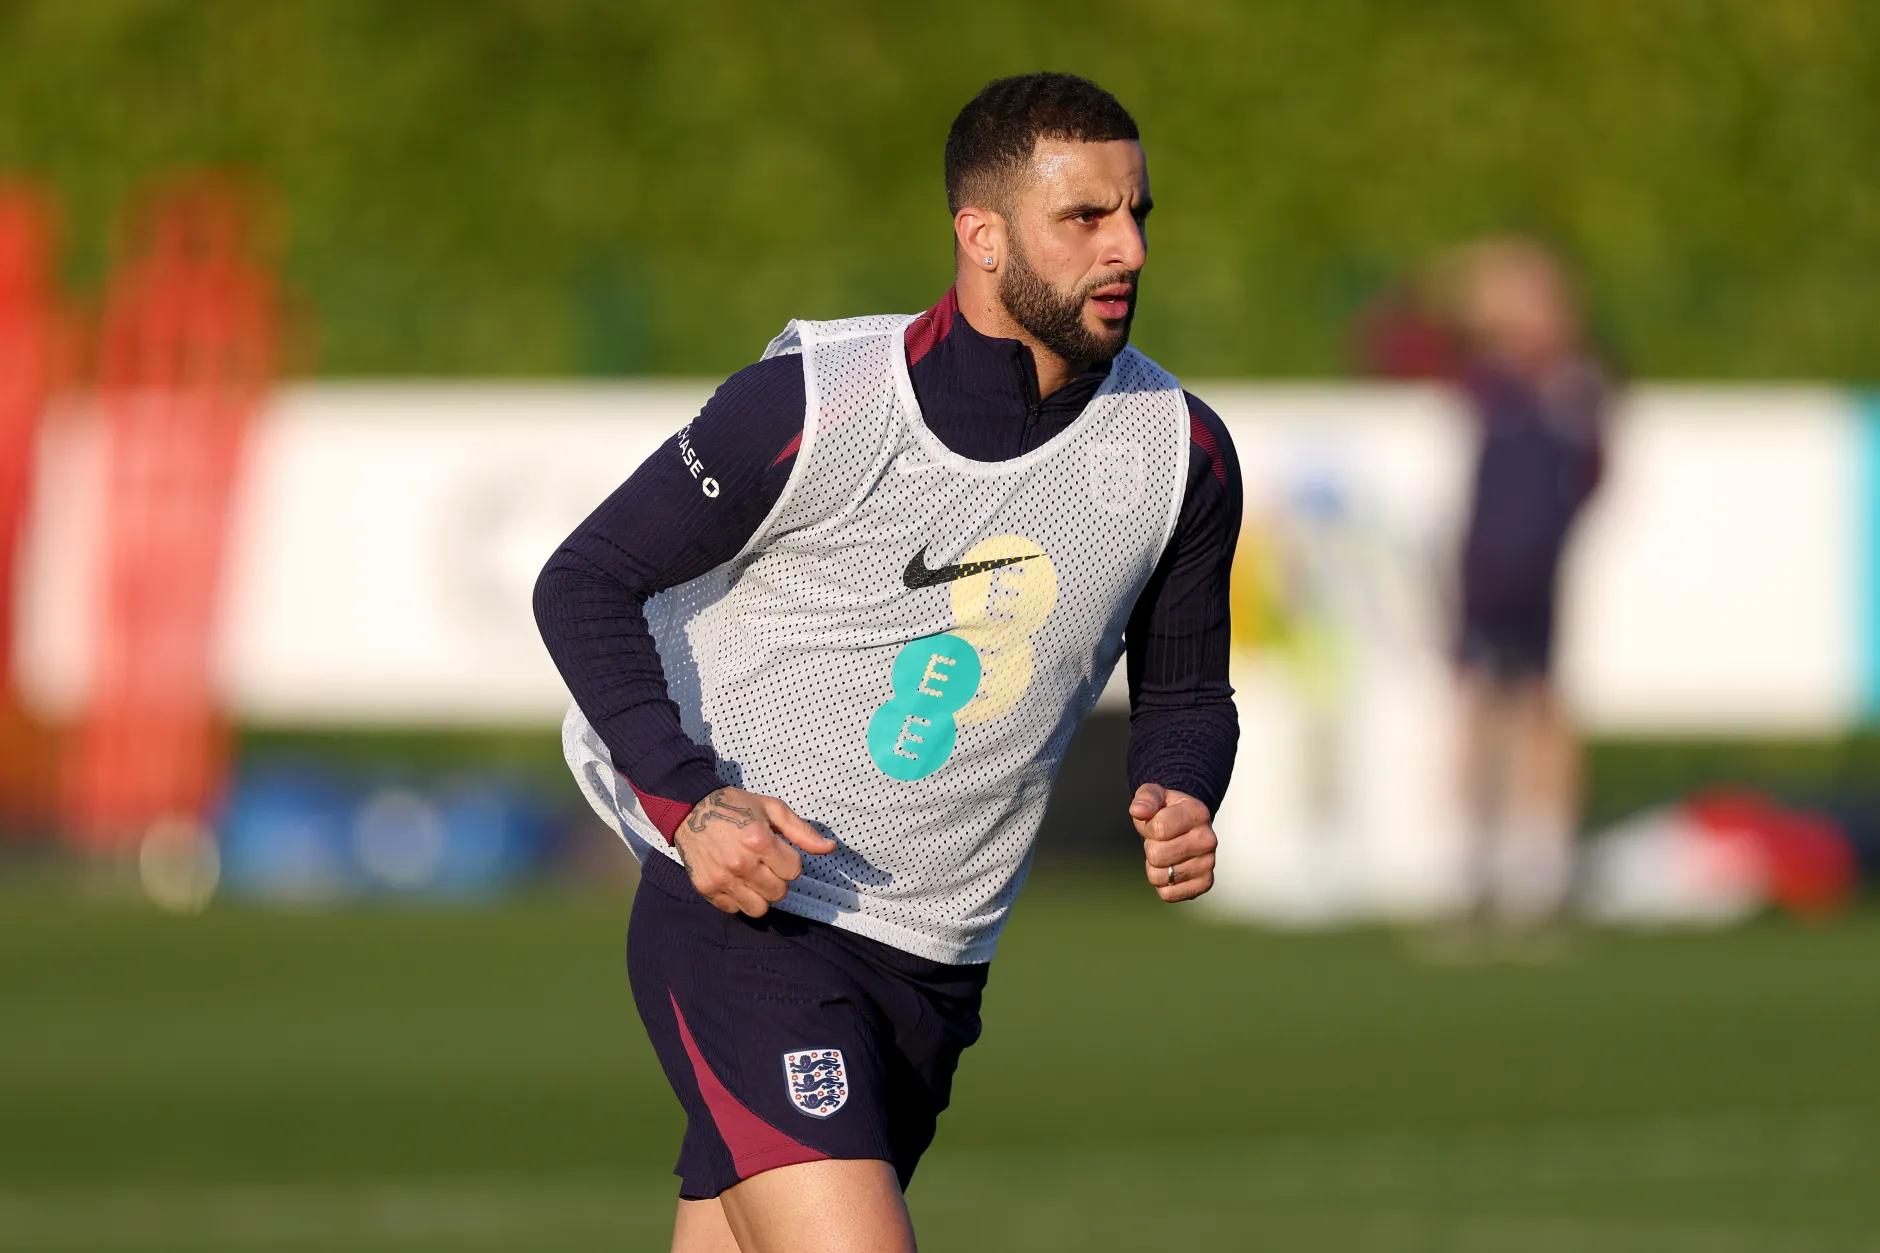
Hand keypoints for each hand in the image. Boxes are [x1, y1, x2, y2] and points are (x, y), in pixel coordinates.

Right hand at [673, 786, 837, 916]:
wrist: (691, 809)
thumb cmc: (737, 806)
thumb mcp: (772, 809)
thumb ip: (802, 831)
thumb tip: (830, 848)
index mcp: (759, 841)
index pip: (794, 871)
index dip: (789, 861)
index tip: (777, 850)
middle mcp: (740, 864)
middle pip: (779, 893)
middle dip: (777, 879)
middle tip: (764, 863)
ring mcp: (722, 879)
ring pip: (758, 909)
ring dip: (760, 895)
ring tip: (752, 876)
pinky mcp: (706, 889)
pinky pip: (734, 909)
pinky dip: (738, 899)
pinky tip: (734, 880)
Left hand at [1129, 783, 1216, 902]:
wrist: (1186, 826)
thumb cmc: (1166, 811)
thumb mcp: (1153, 795)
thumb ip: (1145, 798)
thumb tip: (1139, 811)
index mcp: (1197, 813)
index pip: (1158, 828)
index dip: (1148, 827)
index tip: (1155, 822)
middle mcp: (1208, 839)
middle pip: (1157, 855)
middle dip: (1150, 847)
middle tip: (1161, 841)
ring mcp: (1208, 863)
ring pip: (1160, 877)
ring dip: (1155, 867)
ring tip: (1167, 853)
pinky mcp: (1204, 883)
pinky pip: (1168, 895)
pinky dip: (1162, 885)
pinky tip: (1171, 869)